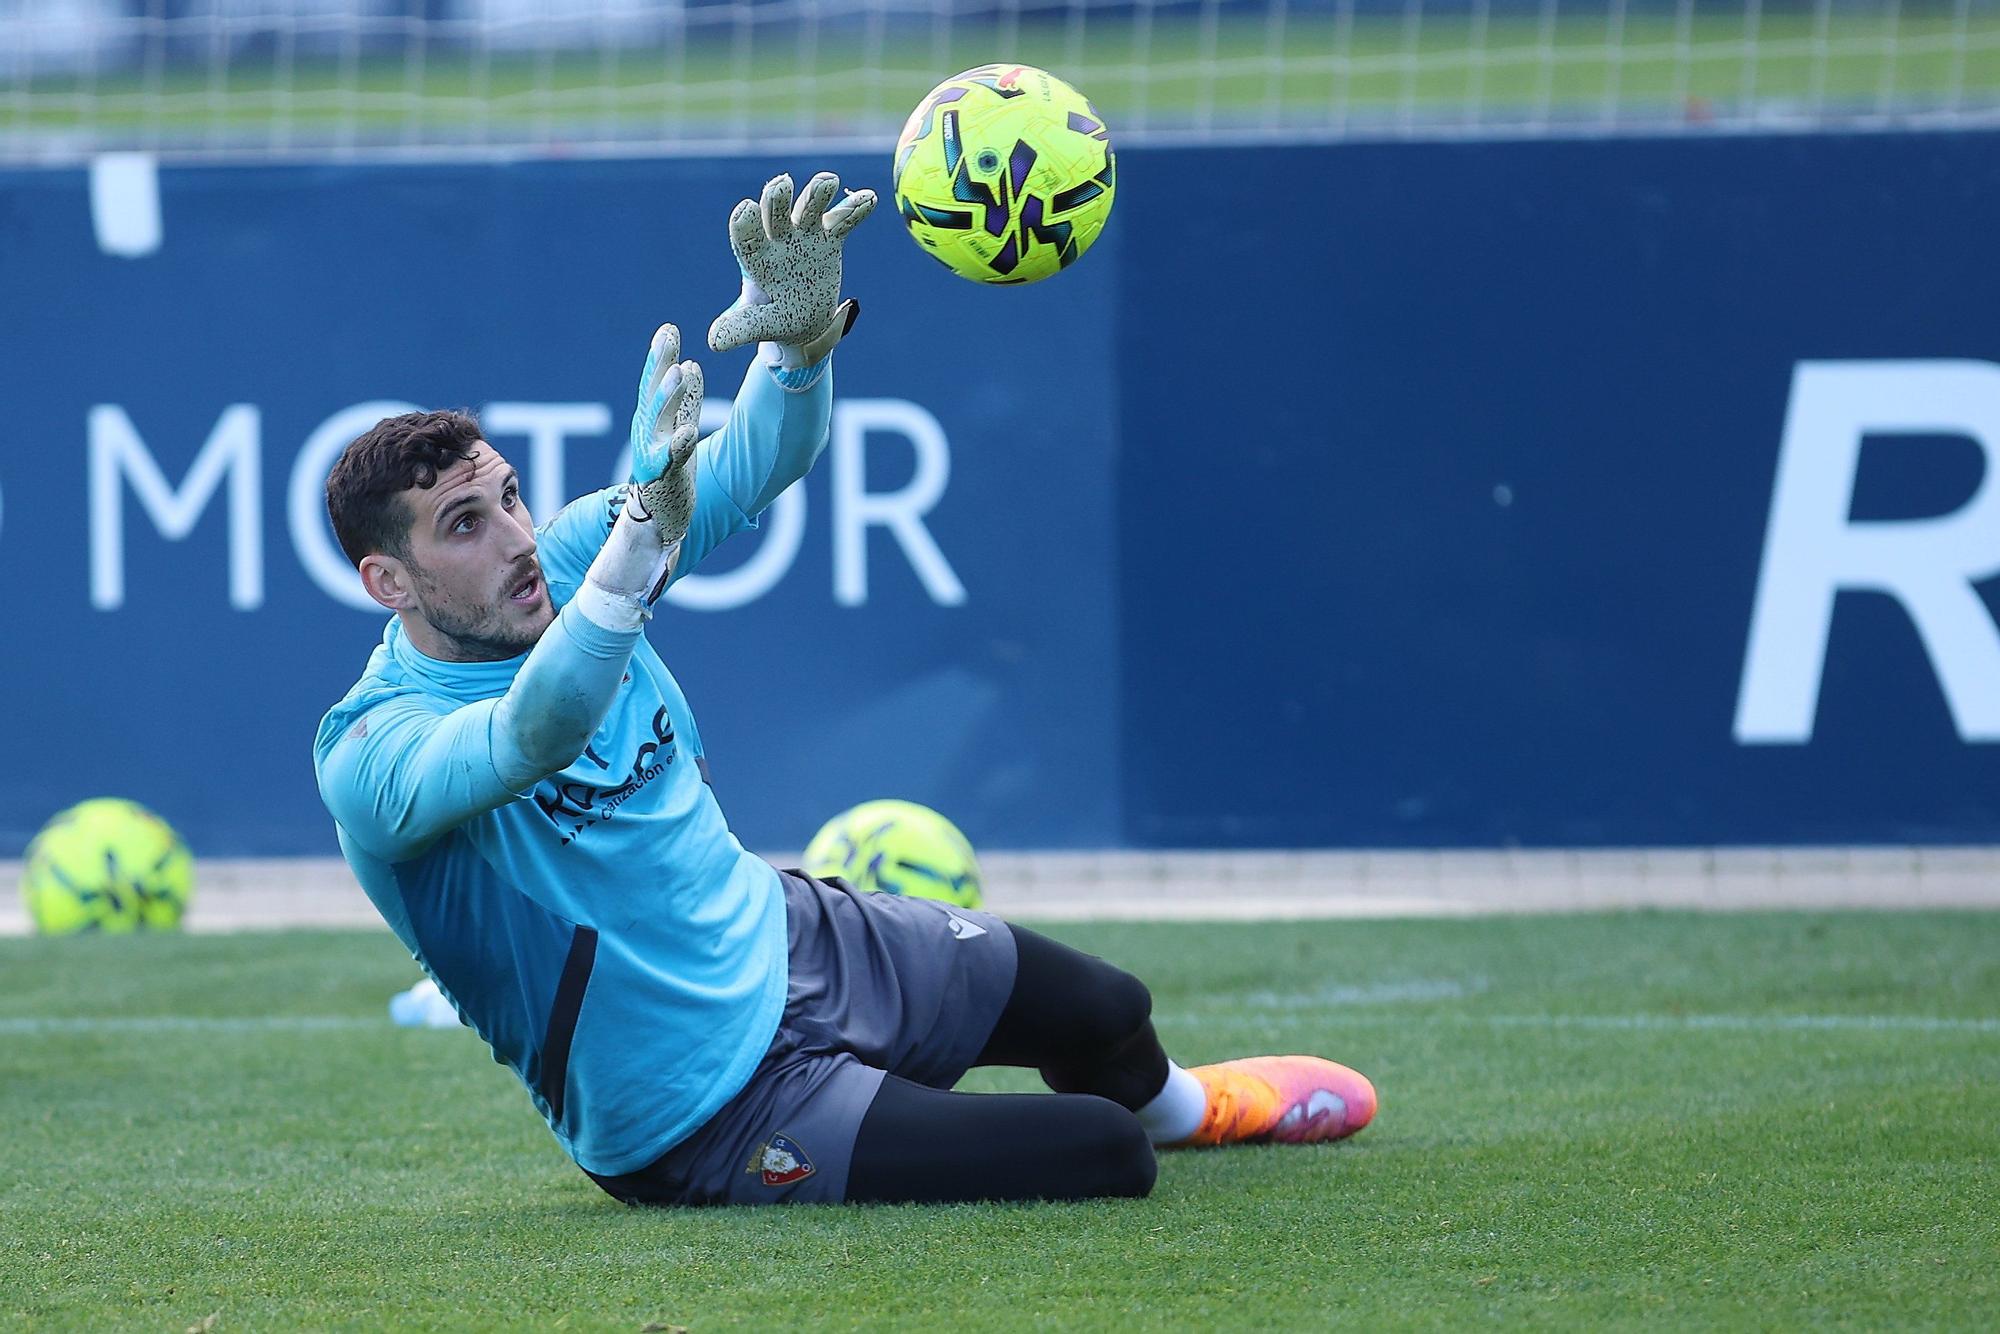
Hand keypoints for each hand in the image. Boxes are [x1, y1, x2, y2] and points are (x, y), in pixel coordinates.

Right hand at [626, 322, 703, 552]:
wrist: (661, 517)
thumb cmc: (670, 470)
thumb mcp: (680, 428)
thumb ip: (687, 400)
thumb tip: (692, 365)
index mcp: (651, 420)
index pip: (654, 382)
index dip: (659, 356)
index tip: (668, 329)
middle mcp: (647, 432)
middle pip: (653, 393)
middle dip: (660, 365)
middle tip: (669, 338)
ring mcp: (653, 453)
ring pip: (660, 419)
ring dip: (669, 395)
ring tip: (681, 372)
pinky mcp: (664, 476)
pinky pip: (672, 458)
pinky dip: (679, 443)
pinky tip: (689, 430)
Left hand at [708, 171, 875, 368]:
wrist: (804, 321)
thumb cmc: (775, 320)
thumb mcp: (759, 325)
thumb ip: (740, 328)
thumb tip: (714, 342)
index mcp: (756, 259)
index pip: (747, 237)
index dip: (745, 224)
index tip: (746, 209)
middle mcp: (778, 240)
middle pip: (776, 214)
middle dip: (778, 200)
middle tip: (780, 185)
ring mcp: (805, 236)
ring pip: (809, 209)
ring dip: (817, 194)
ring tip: (828, 181)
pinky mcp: (829, 239)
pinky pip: (843, 221)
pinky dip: (855, 209)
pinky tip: (870, 199)